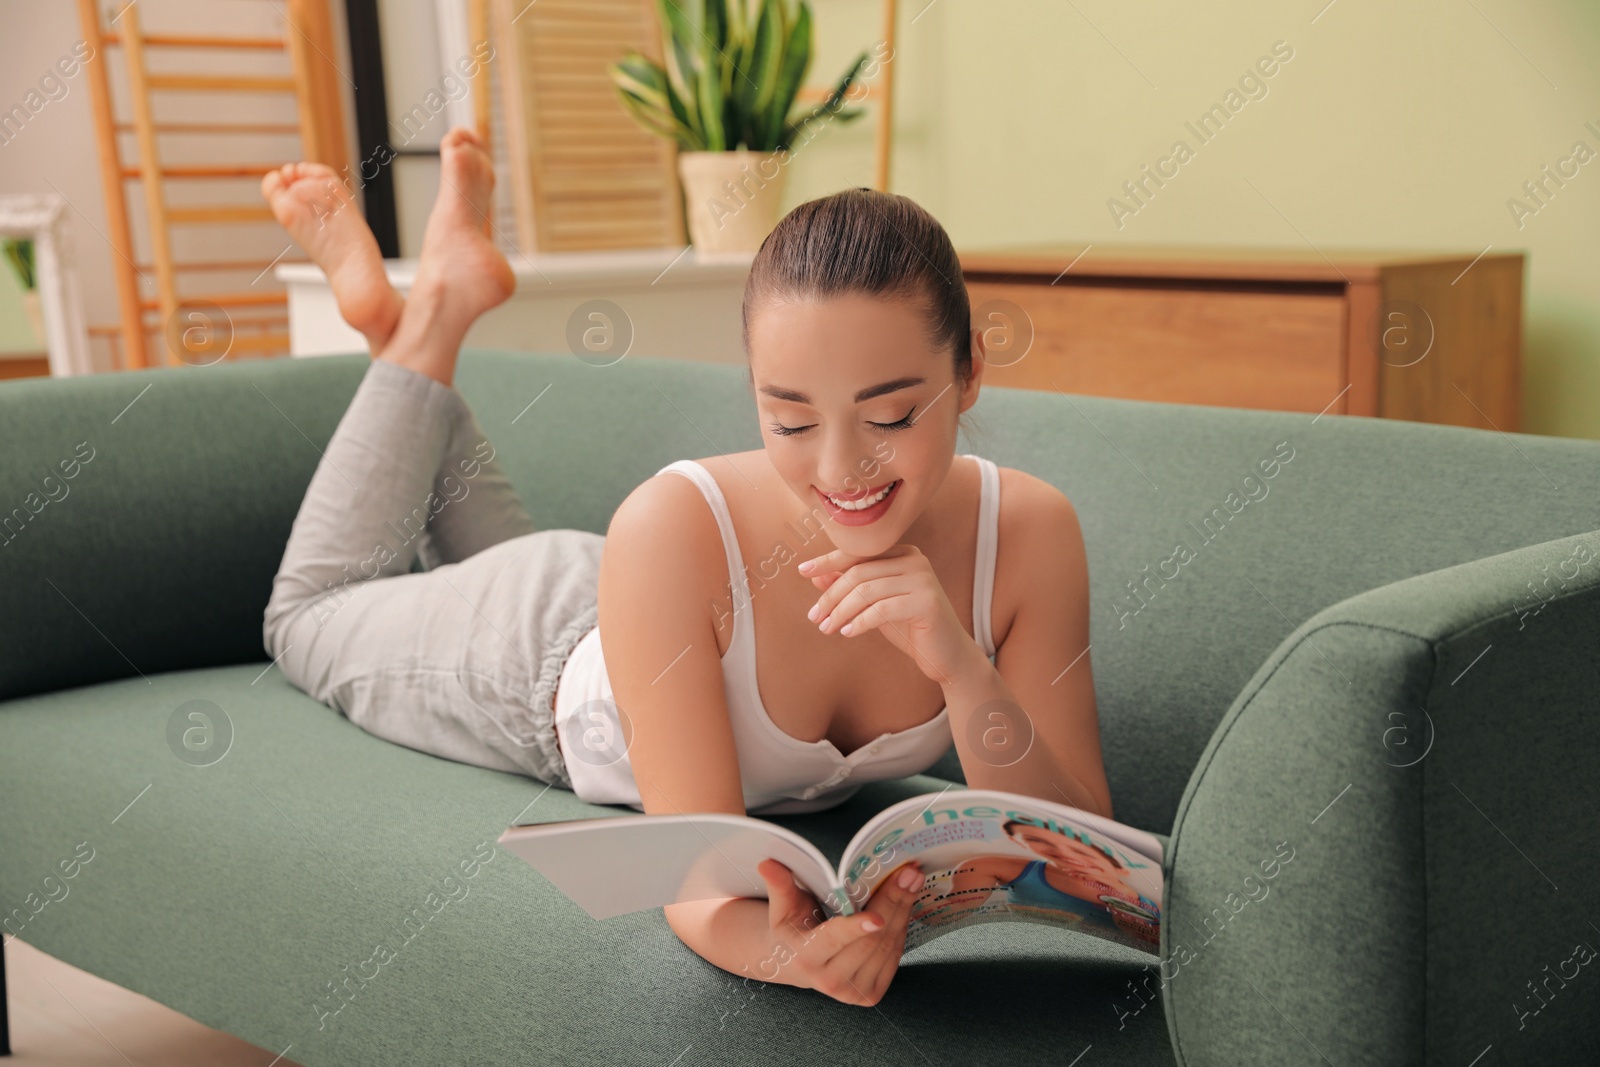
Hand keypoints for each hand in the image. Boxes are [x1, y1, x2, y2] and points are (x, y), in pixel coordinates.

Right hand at [754, 857, 923, 1006]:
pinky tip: (904, 905)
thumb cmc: (791, 928)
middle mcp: (829, 981)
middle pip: (870, 940)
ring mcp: (852, 993)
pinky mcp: (870, 995)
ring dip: (903, 911)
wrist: (795, 963)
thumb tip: (767, 863)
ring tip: (911, 882)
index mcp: (806, 958)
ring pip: (887, 946)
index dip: (855, 929)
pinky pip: (894, 956)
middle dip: (893, 902)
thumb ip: (779, 885)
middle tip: (909, 873)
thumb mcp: (781, 906)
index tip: (876, 918)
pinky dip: (902, 927)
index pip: (833, 941)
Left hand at [799, 545, 976, 684]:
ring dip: (840, 612)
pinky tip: (848, 633)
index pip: (858, 553)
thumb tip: (815, 574)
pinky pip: (881, 609)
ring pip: (866, 591)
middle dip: (831, 596)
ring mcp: (923, 579)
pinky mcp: (926, 601)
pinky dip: (859, 622)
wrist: (947, 655)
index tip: (802, 571)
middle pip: (858, 573)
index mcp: (902, 554)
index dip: (828, 561)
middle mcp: (914, 560)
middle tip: (814, 617)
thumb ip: (849, 587)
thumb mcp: (874, 606)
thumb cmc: (909, 628)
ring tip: (826, 628)